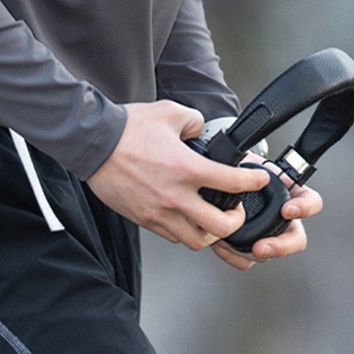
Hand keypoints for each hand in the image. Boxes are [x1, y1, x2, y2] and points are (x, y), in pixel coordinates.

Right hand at [86, 100, 269, 250]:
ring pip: (196, 241)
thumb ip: (194, 122)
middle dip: (236, 221)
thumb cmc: (128, 129)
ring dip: (209, 234)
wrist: (94, 145)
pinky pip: (173, 237)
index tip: (258, 180)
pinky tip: (187, 219)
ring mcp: (159, 213)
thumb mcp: (170, 112)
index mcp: (187, 169)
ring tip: (212, 221)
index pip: (233, 183)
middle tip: (236, 211)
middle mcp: (176, 197)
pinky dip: (185, 232)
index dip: (253, 182)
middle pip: (220, 227)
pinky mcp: (145, 221)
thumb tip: (201, 131)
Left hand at [211, 161, 323, 271]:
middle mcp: (283, 219)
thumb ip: (253, 168)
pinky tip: (220, 244)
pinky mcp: (249, 249)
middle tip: (260, 248)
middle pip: (296, 240)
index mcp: (290, 194)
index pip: (311, 202)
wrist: (218, 184)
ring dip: (249, 253)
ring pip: (269, 254)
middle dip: (280, 247)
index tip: (287, 210)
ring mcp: (268, 236)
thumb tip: (246, 174)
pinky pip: (247, 261)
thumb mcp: (247, 162)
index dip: (304, 208)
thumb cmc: (237, 169)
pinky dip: (233, 256)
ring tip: (226, 239)